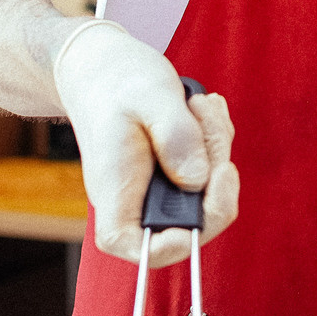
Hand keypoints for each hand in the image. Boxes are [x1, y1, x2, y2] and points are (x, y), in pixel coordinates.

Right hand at [53, 23, 241, 266]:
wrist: (99, 66)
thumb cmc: (115, 79)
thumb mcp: (150, 95)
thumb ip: (176, 136)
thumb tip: (199, 181)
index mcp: (116, 193)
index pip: (142, 249)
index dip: (181, 243)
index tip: (209, 195)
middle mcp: (135, 201)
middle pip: (192, 219)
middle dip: (216, 170)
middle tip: (207, 116)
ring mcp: (155, 191)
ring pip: (206, 194)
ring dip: (217, 148)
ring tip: (201, 104)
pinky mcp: (172, 176)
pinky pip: (206, 173)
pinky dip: (214, 142)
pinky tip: (202, 109)